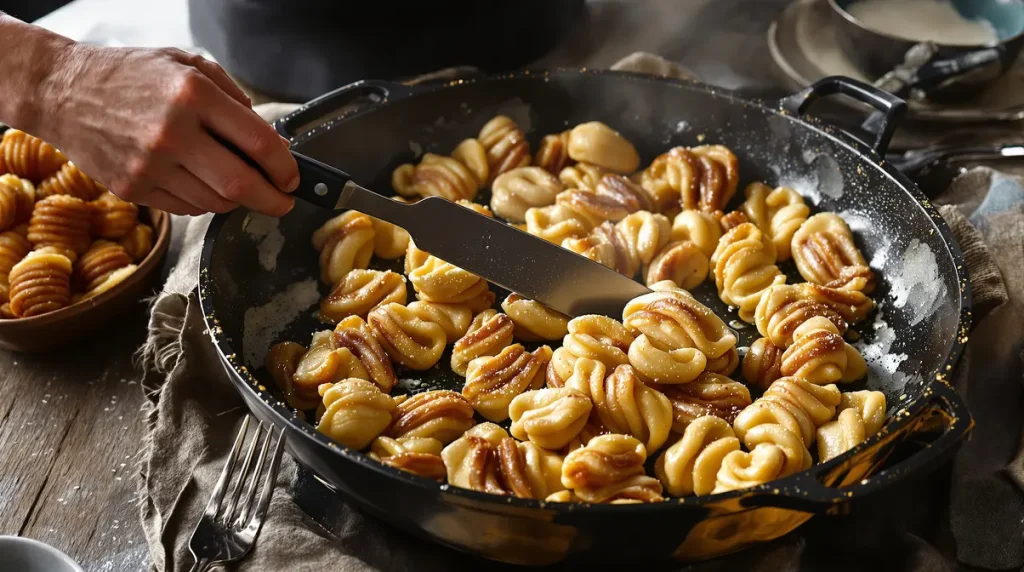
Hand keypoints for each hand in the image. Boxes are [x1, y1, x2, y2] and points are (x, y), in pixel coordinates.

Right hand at [41, 45, 297, 215]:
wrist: (62, 91)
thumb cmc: (132, 75)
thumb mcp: (188, 64)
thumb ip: (234, 99)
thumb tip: (271, 142)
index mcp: (193, 95)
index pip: (259, 143)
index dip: (286, 167)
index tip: (294, 177)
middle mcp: (172, 133)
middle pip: (241, 185)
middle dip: (273, 200)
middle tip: (285, 202)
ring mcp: (149, 165)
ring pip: (216, 203)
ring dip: (236, 200)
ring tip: (237, 184)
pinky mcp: (133, 189)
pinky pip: (187, 208)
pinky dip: (204, 201)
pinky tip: (199, 181)